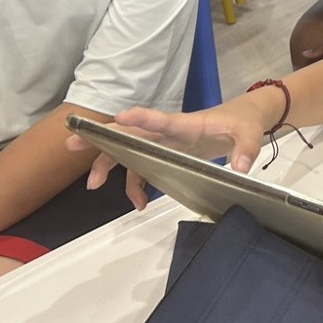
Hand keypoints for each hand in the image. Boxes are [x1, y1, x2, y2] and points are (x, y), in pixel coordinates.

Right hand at [67, 105, 266, 209]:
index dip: (141, 119)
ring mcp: (164, 144)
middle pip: (129, 134)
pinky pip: (141, 169)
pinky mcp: (166, 155)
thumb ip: (246, 148)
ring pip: (128, 153)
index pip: (162, 120)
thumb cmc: (242, 122)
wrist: (243, 120)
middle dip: (100, 137)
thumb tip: (240, 167)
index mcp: (188, 124)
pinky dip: (134, 186)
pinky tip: (137, 204)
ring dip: (109, 165)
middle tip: (72, 143)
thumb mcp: (250, 133)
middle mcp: (169, 133)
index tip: (120, 117)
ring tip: (95, 186)